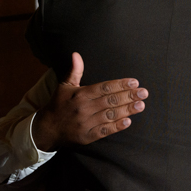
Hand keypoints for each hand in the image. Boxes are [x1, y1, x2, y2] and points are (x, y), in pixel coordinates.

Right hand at [31, 52, 146, 151]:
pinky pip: (104, 131)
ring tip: (141, 105)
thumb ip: (75, 71)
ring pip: (110, 115)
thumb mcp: (64, 86)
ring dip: (127, 110)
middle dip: (129, 96)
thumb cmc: (58, 104)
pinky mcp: (87, 136)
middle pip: (111, 100)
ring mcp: (86, 123)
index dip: (120, 84)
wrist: (46, 129)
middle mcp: (84, 108)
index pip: (104, 87)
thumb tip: (76, 54)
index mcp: (80, 94)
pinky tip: (128, 121)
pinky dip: (116, 126)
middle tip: (144, 93)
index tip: (134, 82)